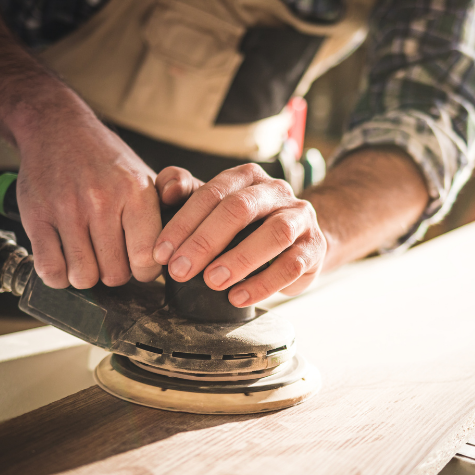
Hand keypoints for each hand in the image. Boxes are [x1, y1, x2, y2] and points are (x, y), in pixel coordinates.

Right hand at [10, 95, 162, 288]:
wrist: (58, 129)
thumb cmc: (107, 161)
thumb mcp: (146, 175)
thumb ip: (170, 205)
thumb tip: (180, 245)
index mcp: (136, 192)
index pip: (147, 258)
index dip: (144, 272)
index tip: (138, 266)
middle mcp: (102, 200)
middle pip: (114, 274)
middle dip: (114, 274)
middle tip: (110, 258)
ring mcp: (67, 209)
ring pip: (83, 276)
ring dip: (86, 276)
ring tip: (88, 259)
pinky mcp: (36, 216)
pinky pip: (50, 269)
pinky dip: (58, 276)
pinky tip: (64, 262)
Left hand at [151, 164, 327, 306]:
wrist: (296, 240)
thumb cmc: (244, 225)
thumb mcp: (212, 205)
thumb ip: (183, 190)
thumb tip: (167, 190)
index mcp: (246, 176)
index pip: (212, 193)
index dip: (183, 223)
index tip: (161, 253)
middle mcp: (275, 191)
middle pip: (241, 209)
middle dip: (206, 241)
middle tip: (180, 270)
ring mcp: (300, 217)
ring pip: (274, 234)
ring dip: (240, 260)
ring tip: (212, 282)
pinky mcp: (313, 247)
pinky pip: (292, 265)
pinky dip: (263, 284)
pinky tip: (238, 297)